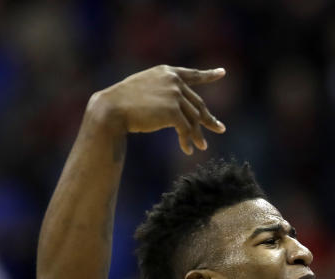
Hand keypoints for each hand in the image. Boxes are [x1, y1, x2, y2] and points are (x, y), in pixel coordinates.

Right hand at [93, 65, 226, 154]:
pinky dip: (187, 140)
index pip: (193, 74)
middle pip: (197, 103)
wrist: (112, 109)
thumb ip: (165, 93)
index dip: (209, 75)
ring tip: (202, 146)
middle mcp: (174, 81)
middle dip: (207, 119)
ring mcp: (174, 95)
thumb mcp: (146, 89)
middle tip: (219, 128)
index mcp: (167, 72)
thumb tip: (184, 113)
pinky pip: (186, 128)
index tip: (222, 73)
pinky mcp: (172, 111)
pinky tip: (187, 150)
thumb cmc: (124, 102)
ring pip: (193, 118)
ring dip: (197, 134)